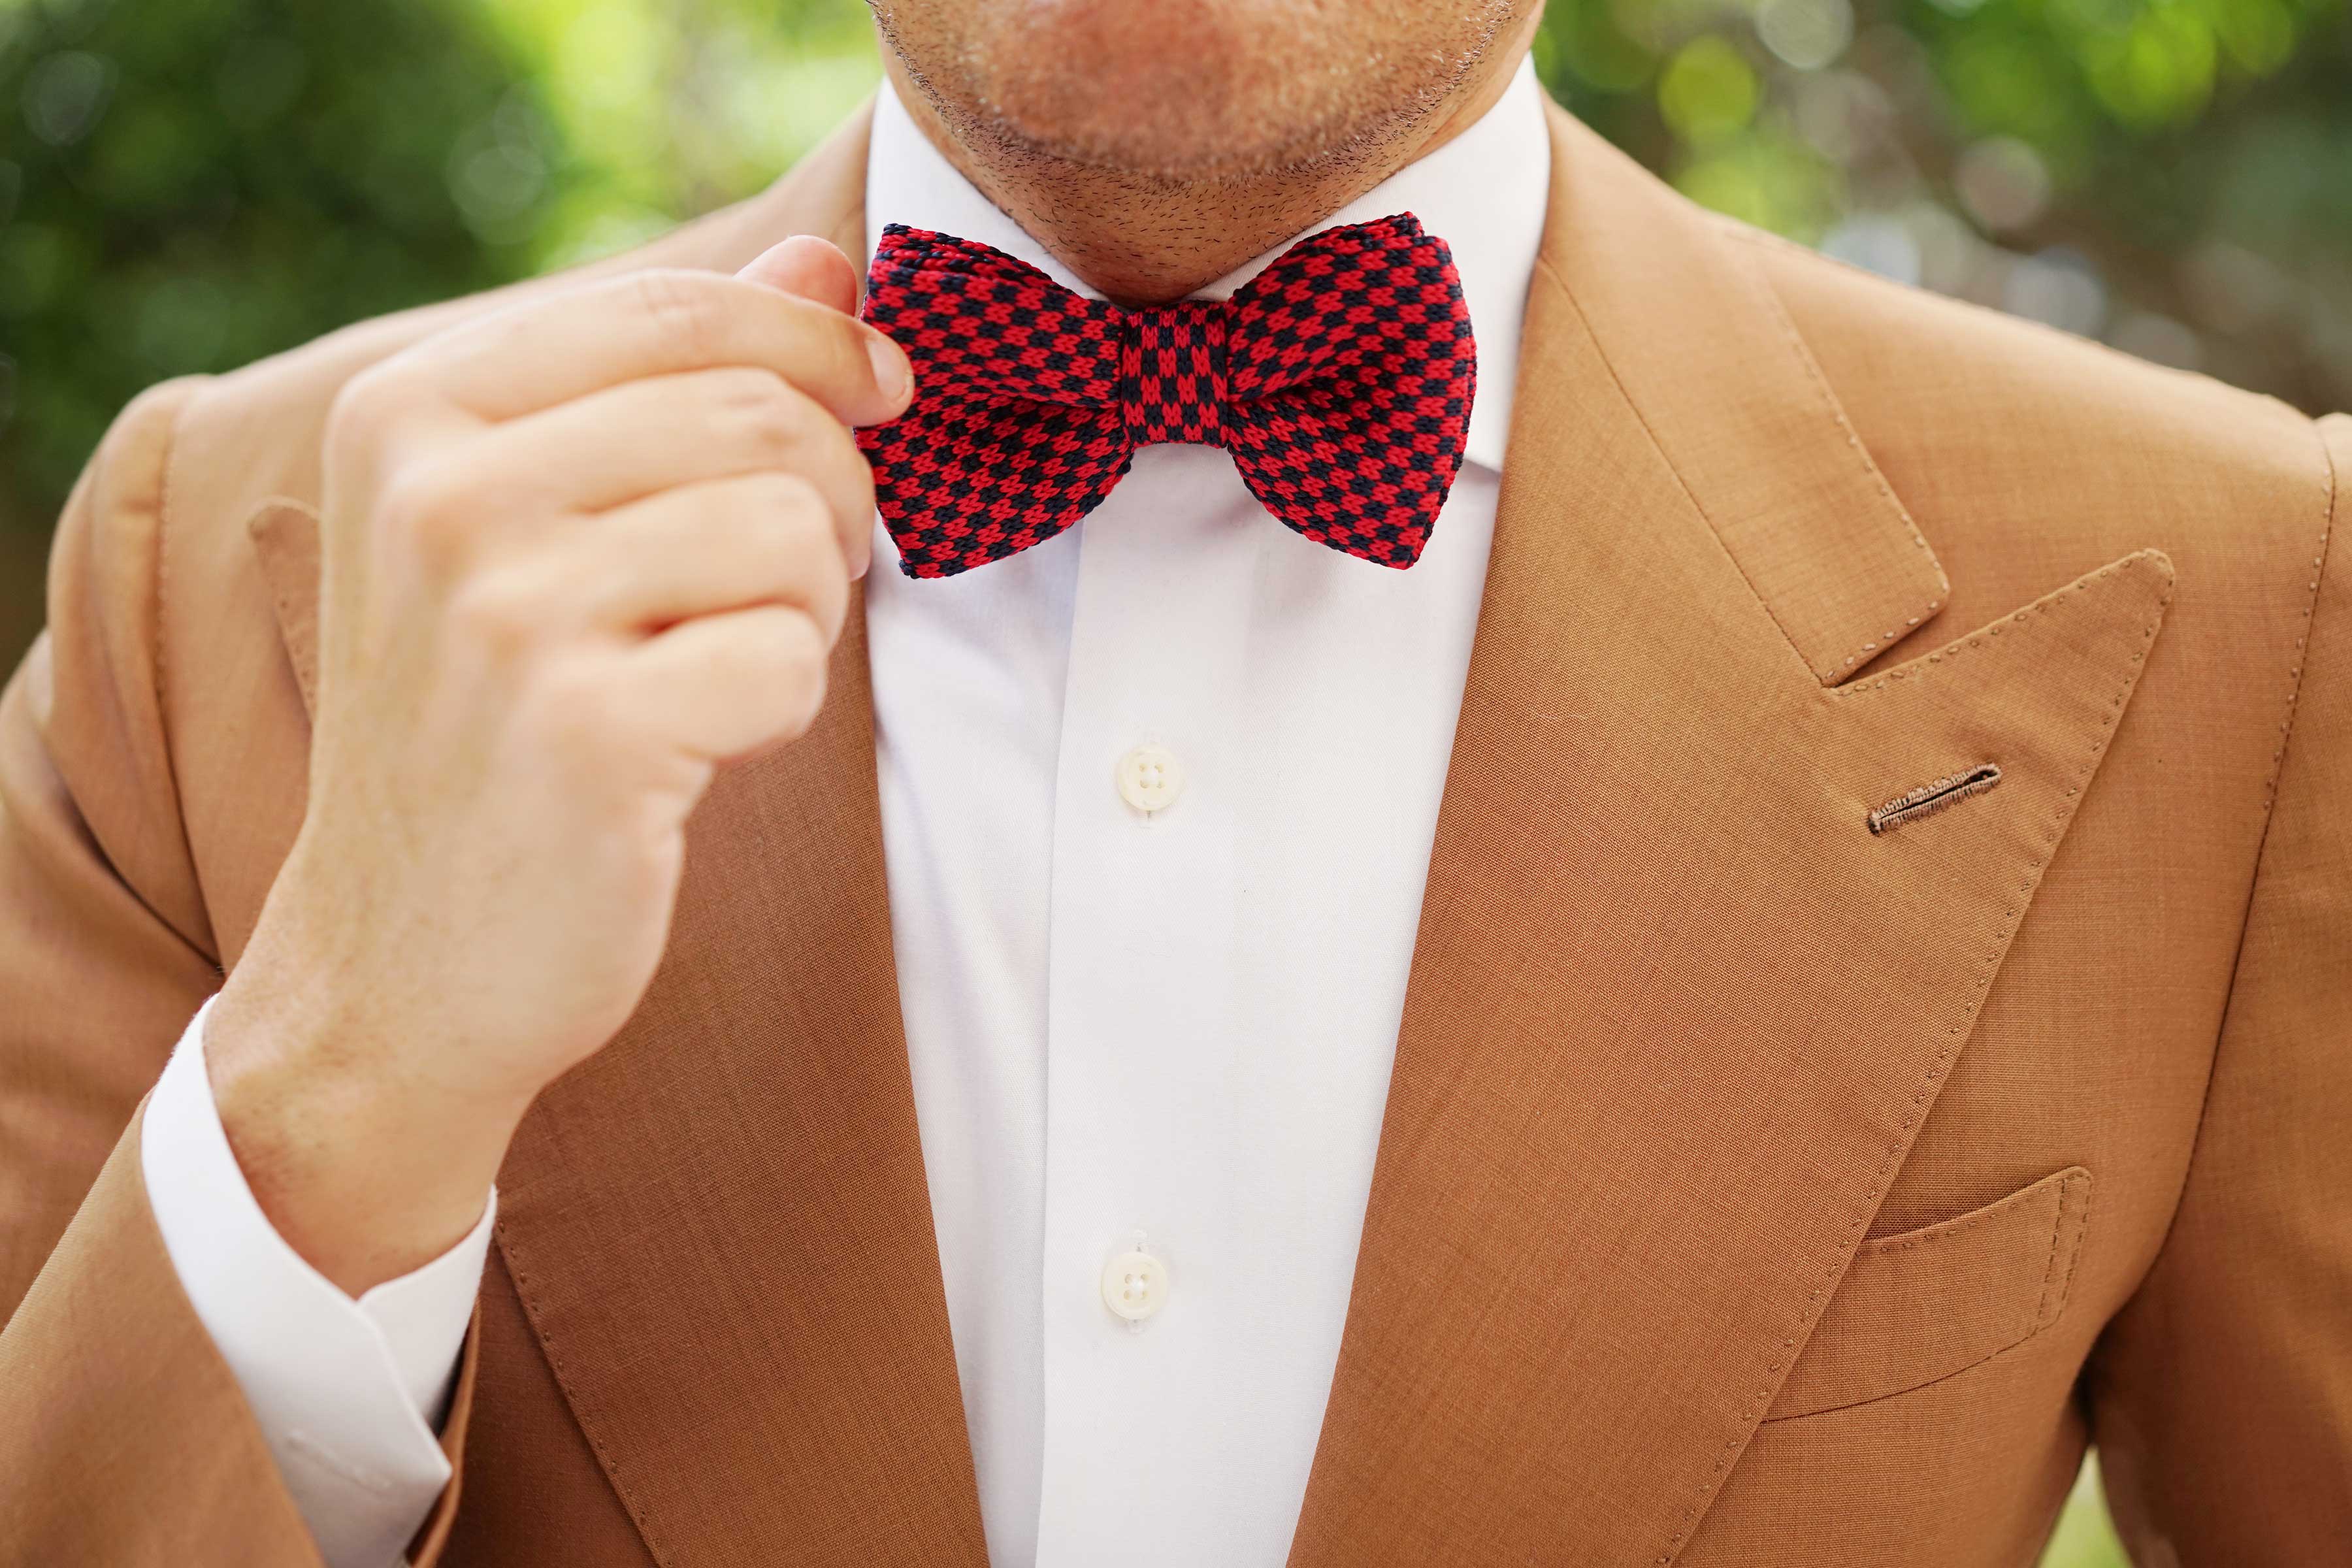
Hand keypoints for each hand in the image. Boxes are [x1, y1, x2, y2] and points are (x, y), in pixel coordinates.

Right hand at [204, 238, 909, 1293]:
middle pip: (759, 415)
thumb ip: (668, 380)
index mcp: (408, 411)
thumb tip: (822, 256)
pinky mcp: (586, 734)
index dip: (817, 343)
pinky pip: (790, 660)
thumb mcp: (530, 528)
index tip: (881, 393)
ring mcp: (502, 615)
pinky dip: (781, 707)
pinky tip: (702, 747)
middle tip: (792, 582)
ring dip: (808, 608)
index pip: (677, 309)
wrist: (397, 966)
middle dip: (830, 498)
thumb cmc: (487, 730)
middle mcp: (437, 495)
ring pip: (792, 531)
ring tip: (726, 665)